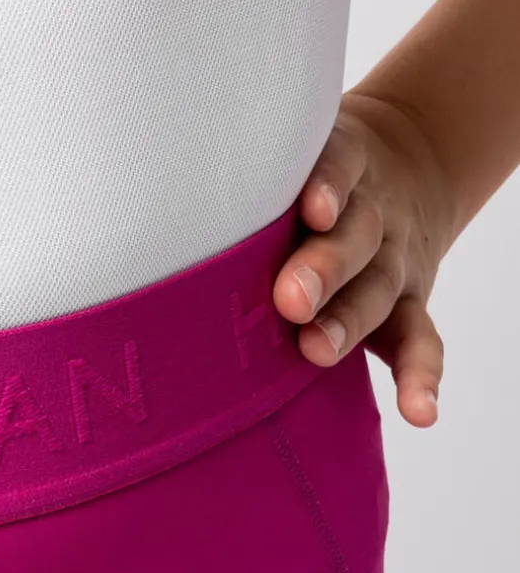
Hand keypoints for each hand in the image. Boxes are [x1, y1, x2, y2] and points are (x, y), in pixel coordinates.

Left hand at [273, 89, 457, 428]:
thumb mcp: (294, 160)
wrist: (411, 165)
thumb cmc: (308, 182)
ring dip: (350, 321)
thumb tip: (151, 209)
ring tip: (318, 350)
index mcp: (341, 168)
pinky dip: (421, 376)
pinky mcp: (407, 304)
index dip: (329, 186)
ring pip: (378, 288)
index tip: (312, 209)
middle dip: (325, 268)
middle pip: (356, 236)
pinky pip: (420, 340)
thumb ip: (250, 183)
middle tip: (290, 299)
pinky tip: (420, 412)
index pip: (339, 167)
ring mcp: (392, 261)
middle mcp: (372, 214)